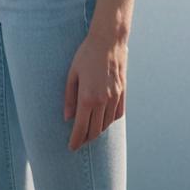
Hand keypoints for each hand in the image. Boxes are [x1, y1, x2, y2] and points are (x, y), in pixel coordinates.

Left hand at [63, 33, 127, 150]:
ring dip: (97, 131)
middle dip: (86, 139)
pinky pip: (117, 115)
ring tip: (89, 132)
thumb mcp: (72, 74)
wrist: (108, 41)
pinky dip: (109, 122)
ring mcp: (114, 98)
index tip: (71, 147)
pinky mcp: (122, 93)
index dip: (76, 140)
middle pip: (94, 130)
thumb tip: (68, 118)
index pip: (81, 128)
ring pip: (106, 125)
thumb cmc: (86, 55)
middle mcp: (102, 101)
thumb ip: (69, 98)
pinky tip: (103, 121)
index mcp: (87, 97)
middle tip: (79, 142)